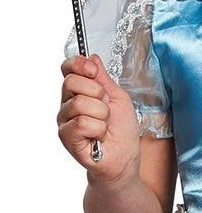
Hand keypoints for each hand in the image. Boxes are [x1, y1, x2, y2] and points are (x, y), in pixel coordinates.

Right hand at [58, 54, 140, 183]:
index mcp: (79, 91)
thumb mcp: (117, 96)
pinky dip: (98, 128)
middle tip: (105, 107)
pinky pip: (81, 122)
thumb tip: (92, 56)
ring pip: (79, 103)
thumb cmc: (122, 128)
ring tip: (104, 124)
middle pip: (71, 82)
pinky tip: (99, 135)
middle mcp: (67, 104)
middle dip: (97, 92)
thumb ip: (103, 77)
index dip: (79, 64)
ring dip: (101, 113)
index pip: (68, 68)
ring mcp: (65, 121)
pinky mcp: (67, 137)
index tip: (93, 70)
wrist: (124, 156)